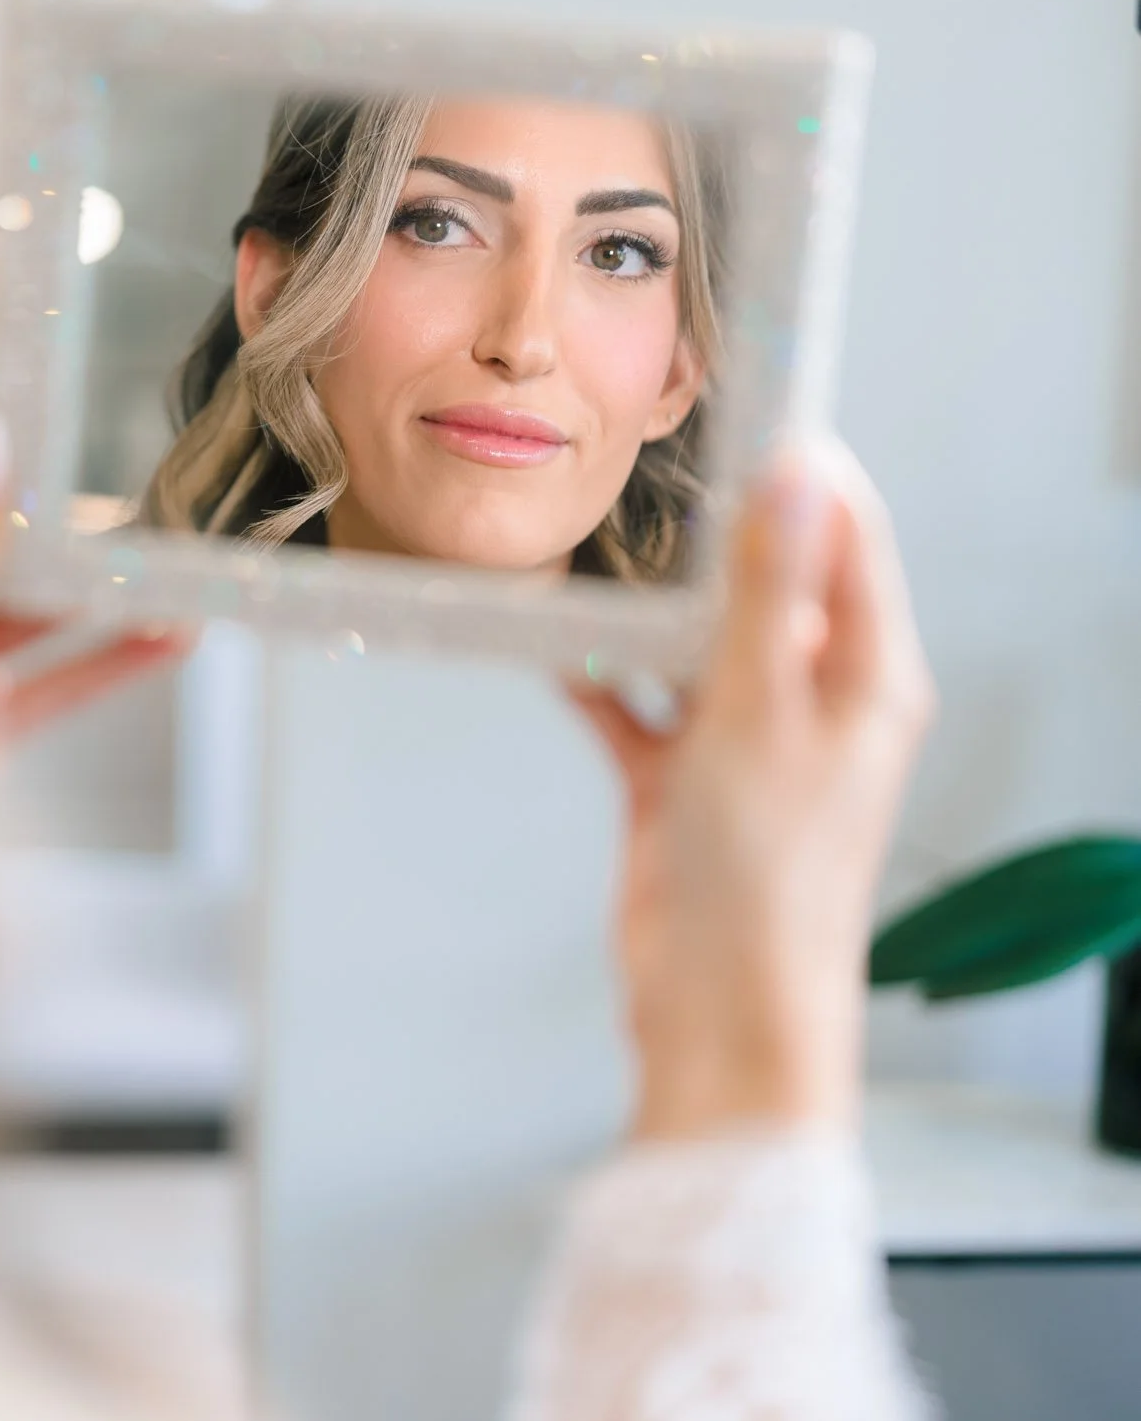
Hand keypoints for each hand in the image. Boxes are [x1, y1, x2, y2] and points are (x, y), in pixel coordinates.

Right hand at [569, 443, 933, 1138]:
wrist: (719, 1015)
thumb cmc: (766, 885)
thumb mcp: (760, 712)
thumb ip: (767, 594)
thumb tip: (794, 477)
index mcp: (866, 677)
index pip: (847, 537)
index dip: (802, 469)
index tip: (748, 405)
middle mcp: (814, 701)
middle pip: (765, 580)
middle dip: (707, 528)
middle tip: (648, 464)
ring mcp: (746, 741)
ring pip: (693, 639)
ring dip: (645, 604)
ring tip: (591, 544)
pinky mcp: (682, 783)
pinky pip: (636, 703)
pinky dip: (599, 675)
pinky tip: (552, 643)